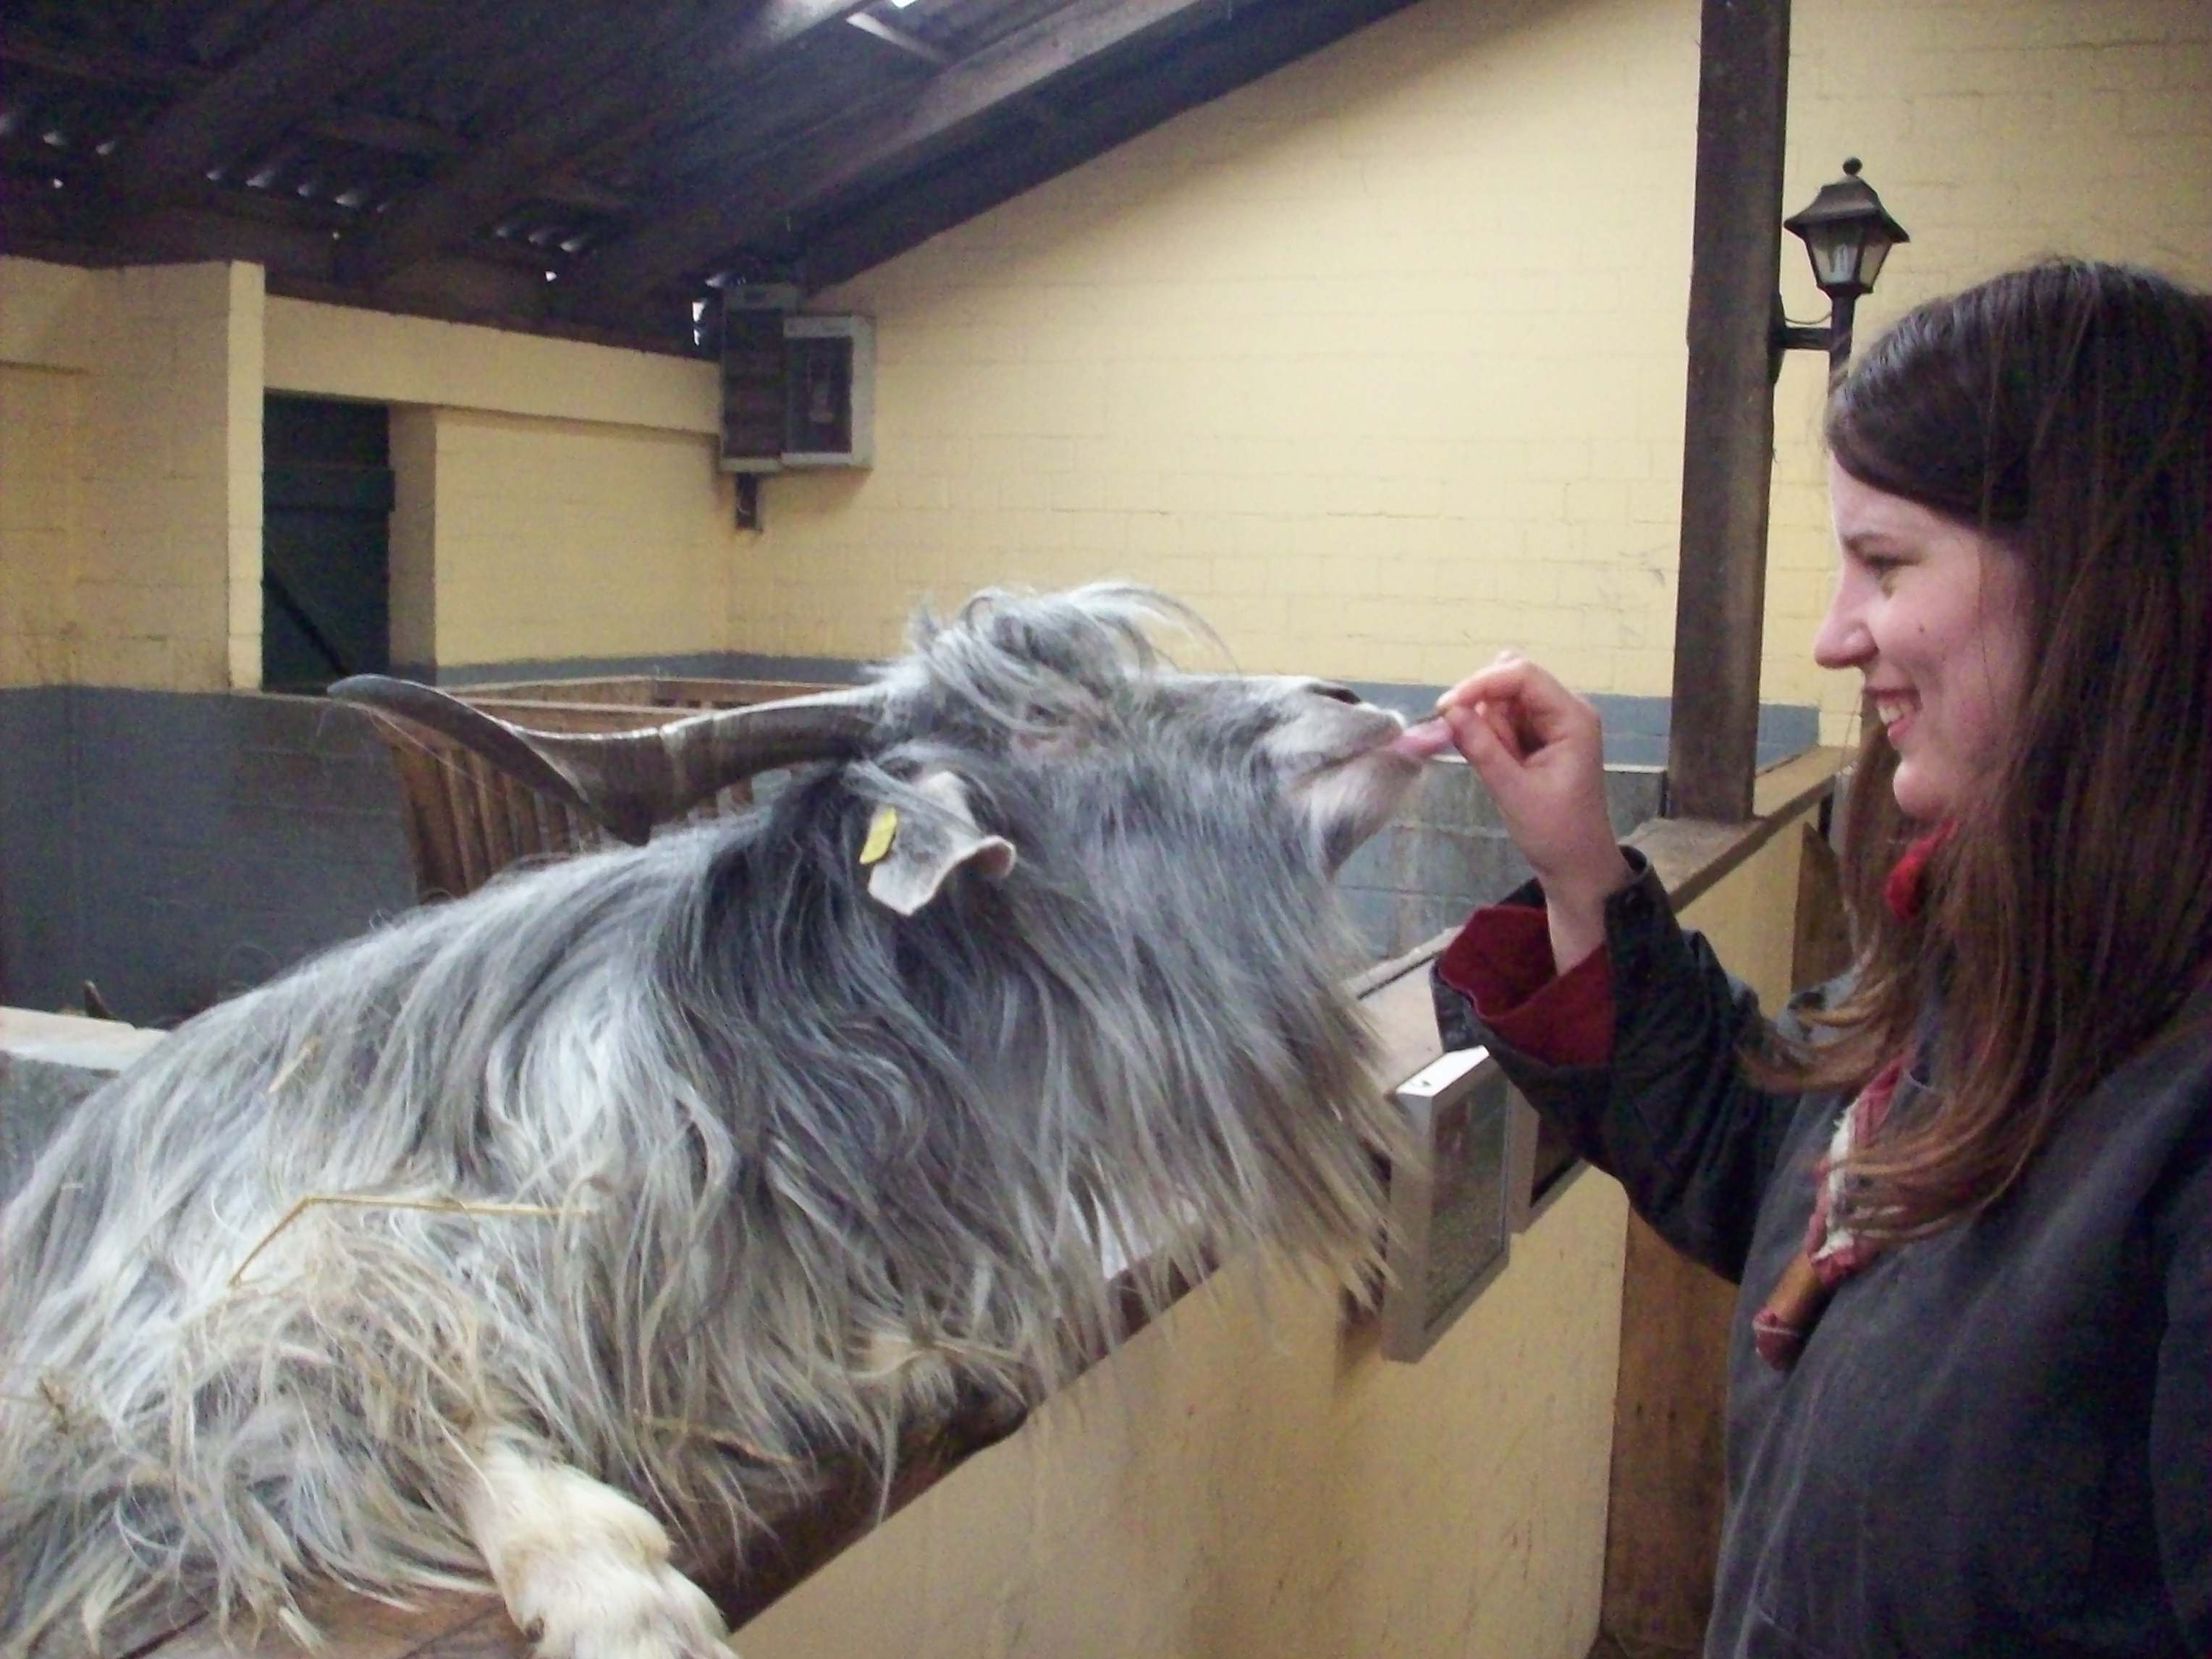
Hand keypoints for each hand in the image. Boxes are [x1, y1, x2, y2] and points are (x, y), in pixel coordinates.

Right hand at [1437, 653, 1632, 968]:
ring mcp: (1553, 722)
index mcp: (1573, 718)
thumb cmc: (1554, 832)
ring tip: (1502, 768)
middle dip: (1484, 709)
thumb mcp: (1512, 790)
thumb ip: (1481, 747)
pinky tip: (1500, 765)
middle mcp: (1566, 710)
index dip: (1480, 684)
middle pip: (1511, 681)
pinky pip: (1505, 720)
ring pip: (1504, 700)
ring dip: (1488, 727)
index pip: (1522, 676)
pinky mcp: (1540, 736)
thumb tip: (1449, 711)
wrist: (1576, 864)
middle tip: (1475, 748)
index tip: (1445, 708)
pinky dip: (1492, 736)